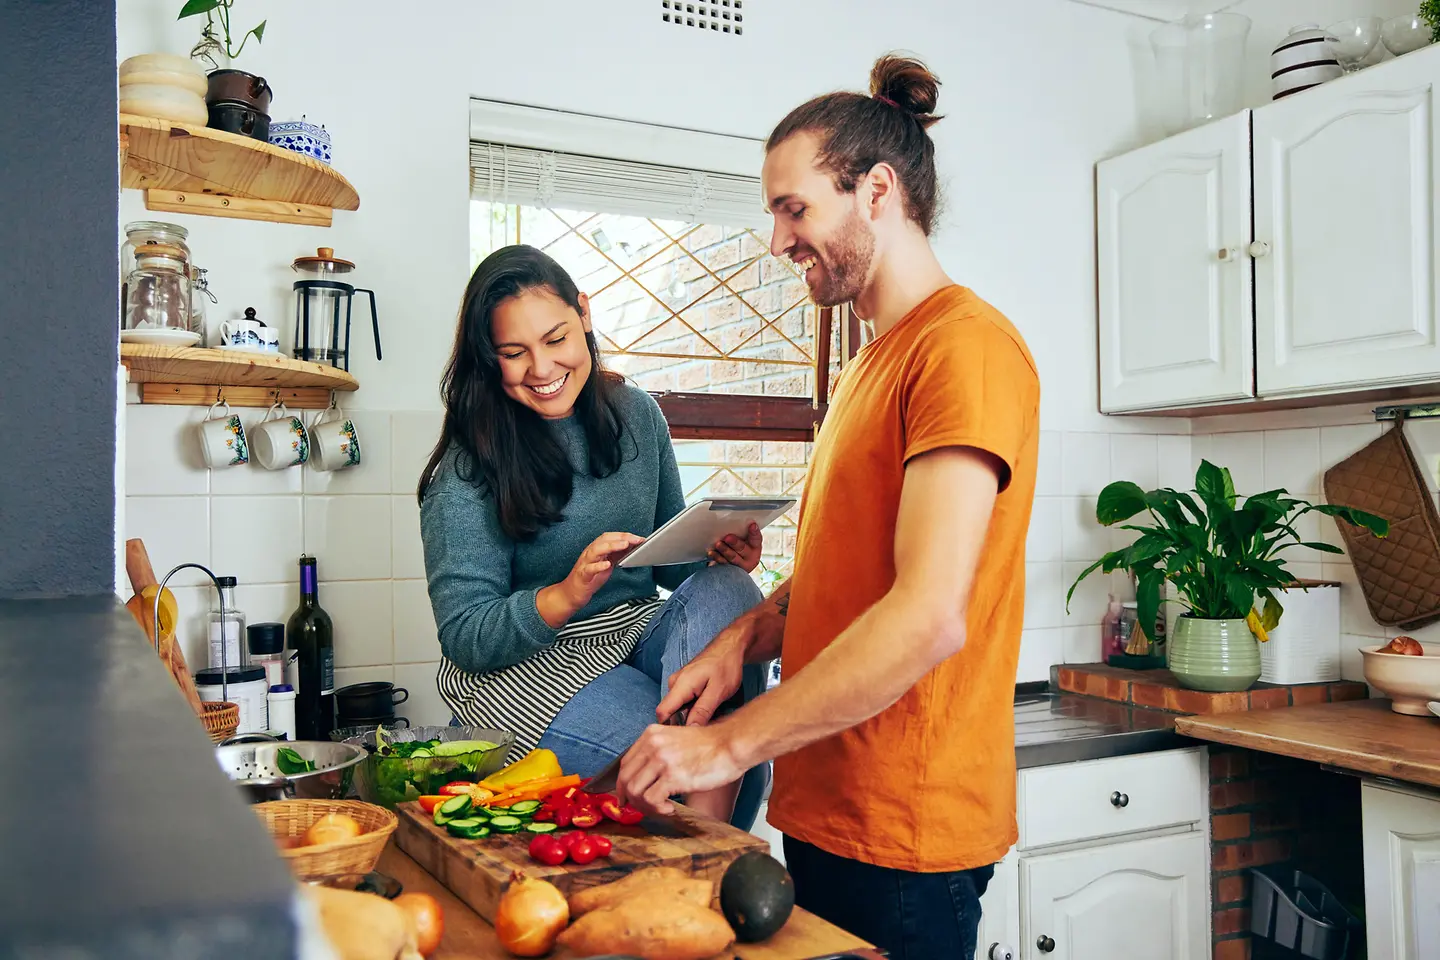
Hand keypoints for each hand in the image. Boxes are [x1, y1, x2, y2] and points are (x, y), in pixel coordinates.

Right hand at [563, 531, 644, 609]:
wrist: (572, 593)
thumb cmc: (590, 578)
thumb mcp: (606, 563)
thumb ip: (616, 554)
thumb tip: (631, 546)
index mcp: (596, 549)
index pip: (610, 537)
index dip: (625, 535)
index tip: (639, 538)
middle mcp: (590, 553)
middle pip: (604, 540)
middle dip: (621, 538)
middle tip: (636, 539)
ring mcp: (585, 563)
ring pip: (596, 550)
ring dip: (611, 546)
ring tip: (624, 545)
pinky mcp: (582, 575)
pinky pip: (589, 569)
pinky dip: (598, 566)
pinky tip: (607, 565)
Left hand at [616, 722, 744, 815]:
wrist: (731, 744)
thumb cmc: (710, 746)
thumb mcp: (676, 739)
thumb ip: (658, 753)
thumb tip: (644, 778)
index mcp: (651, 735)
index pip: (625, 764)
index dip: (623, 785)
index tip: (628, 798)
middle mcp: (653, 745)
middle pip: (626, 779)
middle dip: (631, 800)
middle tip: (644, 808)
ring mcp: (662, 760)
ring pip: (635, 792)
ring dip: (645, 806)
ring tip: (661, 808)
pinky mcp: (673, 776)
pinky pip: (651, 800)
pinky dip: (658, 809)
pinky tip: (670, 808)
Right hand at [659, 617, 750, 725]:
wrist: (730, 648)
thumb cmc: (726, 666)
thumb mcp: (717, 692)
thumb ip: (702, 712)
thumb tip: (689, 731)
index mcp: (680, 685)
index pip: (662, 713)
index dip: (671, 729)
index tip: (688, 738)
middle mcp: (674, 684)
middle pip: (670, 713)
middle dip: (685, 724)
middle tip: (706, 728)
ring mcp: (678, 684)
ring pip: (678, 709)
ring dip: (692, 717)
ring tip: (711, 716)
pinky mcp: (684, 685)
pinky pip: (683, 703)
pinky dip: (694, 709)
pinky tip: (709, 708)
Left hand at [708, 522, 762, 572]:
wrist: (736, 566)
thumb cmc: (740, 548)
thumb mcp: (745, 540)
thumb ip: (742, 532)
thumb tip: (735, 520)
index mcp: (755, 547)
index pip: (756, 539)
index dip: (754, 532)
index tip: (752, 525)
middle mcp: (750, 557)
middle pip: (743, 549)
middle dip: (735, 543)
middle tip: (728, 538)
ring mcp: (740, 565)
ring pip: (732, 557)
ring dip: (725, 550)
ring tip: (718, 544)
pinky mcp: (730, 570)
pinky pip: (722, 564)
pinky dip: (716, 558)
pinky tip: (712, 552)